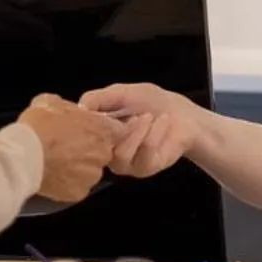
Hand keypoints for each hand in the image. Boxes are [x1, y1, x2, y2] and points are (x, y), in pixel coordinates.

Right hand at [17, 93, 123, 205]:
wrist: (23, 157)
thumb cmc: (38, 128)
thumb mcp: (50, 102)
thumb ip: (66, 106)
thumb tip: (63, 109)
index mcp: (101, 128)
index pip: (117, 129)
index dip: (102, 129)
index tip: (89, 129)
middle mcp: (102, 153)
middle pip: (103, 151)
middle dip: (88, 149)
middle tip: (66, 145)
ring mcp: (92, 175)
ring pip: (90, 170)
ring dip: (78, 166)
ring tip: (57, 161)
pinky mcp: (80, 192)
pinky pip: (77, 186)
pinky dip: (68, 182)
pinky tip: (53, 174)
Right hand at [78, 83, 204, 178]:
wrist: (183, 115)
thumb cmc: (152, 103)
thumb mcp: (122, 92)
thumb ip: (98, 98)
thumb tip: (78, 107)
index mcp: (100, 134)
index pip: (83, 136)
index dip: (89, 125)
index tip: (102, 110)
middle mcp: (109, 152)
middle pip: (98, 151)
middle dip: (115, 129)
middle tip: (133, 114)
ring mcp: (127, 163)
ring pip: (121, 155)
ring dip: (137, 131)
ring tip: (149, 116)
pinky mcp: (145, 168)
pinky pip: (144, 153)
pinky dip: (154, 133)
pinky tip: (162, 122)